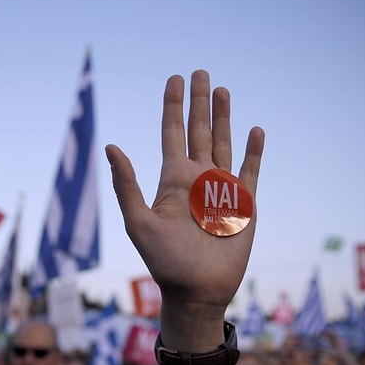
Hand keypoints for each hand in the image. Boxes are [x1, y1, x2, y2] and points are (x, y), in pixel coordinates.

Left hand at [106, 70, 263, 334]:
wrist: (197, 291)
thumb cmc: (164, 261)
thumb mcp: (139, 222)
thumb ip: (126, 185)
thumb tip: (110, 146)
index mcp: (172, 179)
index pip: (172, 133)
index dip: (173, 106)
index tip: (175, 79)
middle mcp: (197, 179)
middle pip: (198, 130)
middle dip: (199, 102)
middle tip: (201, 72)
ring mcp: (222, 190)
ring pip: (223, 143)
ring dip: (224, 117)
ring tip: (223, 90)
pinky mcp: (244, 204)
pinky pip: (251, 171)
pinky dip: (254, 151)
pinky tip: (254, 130)